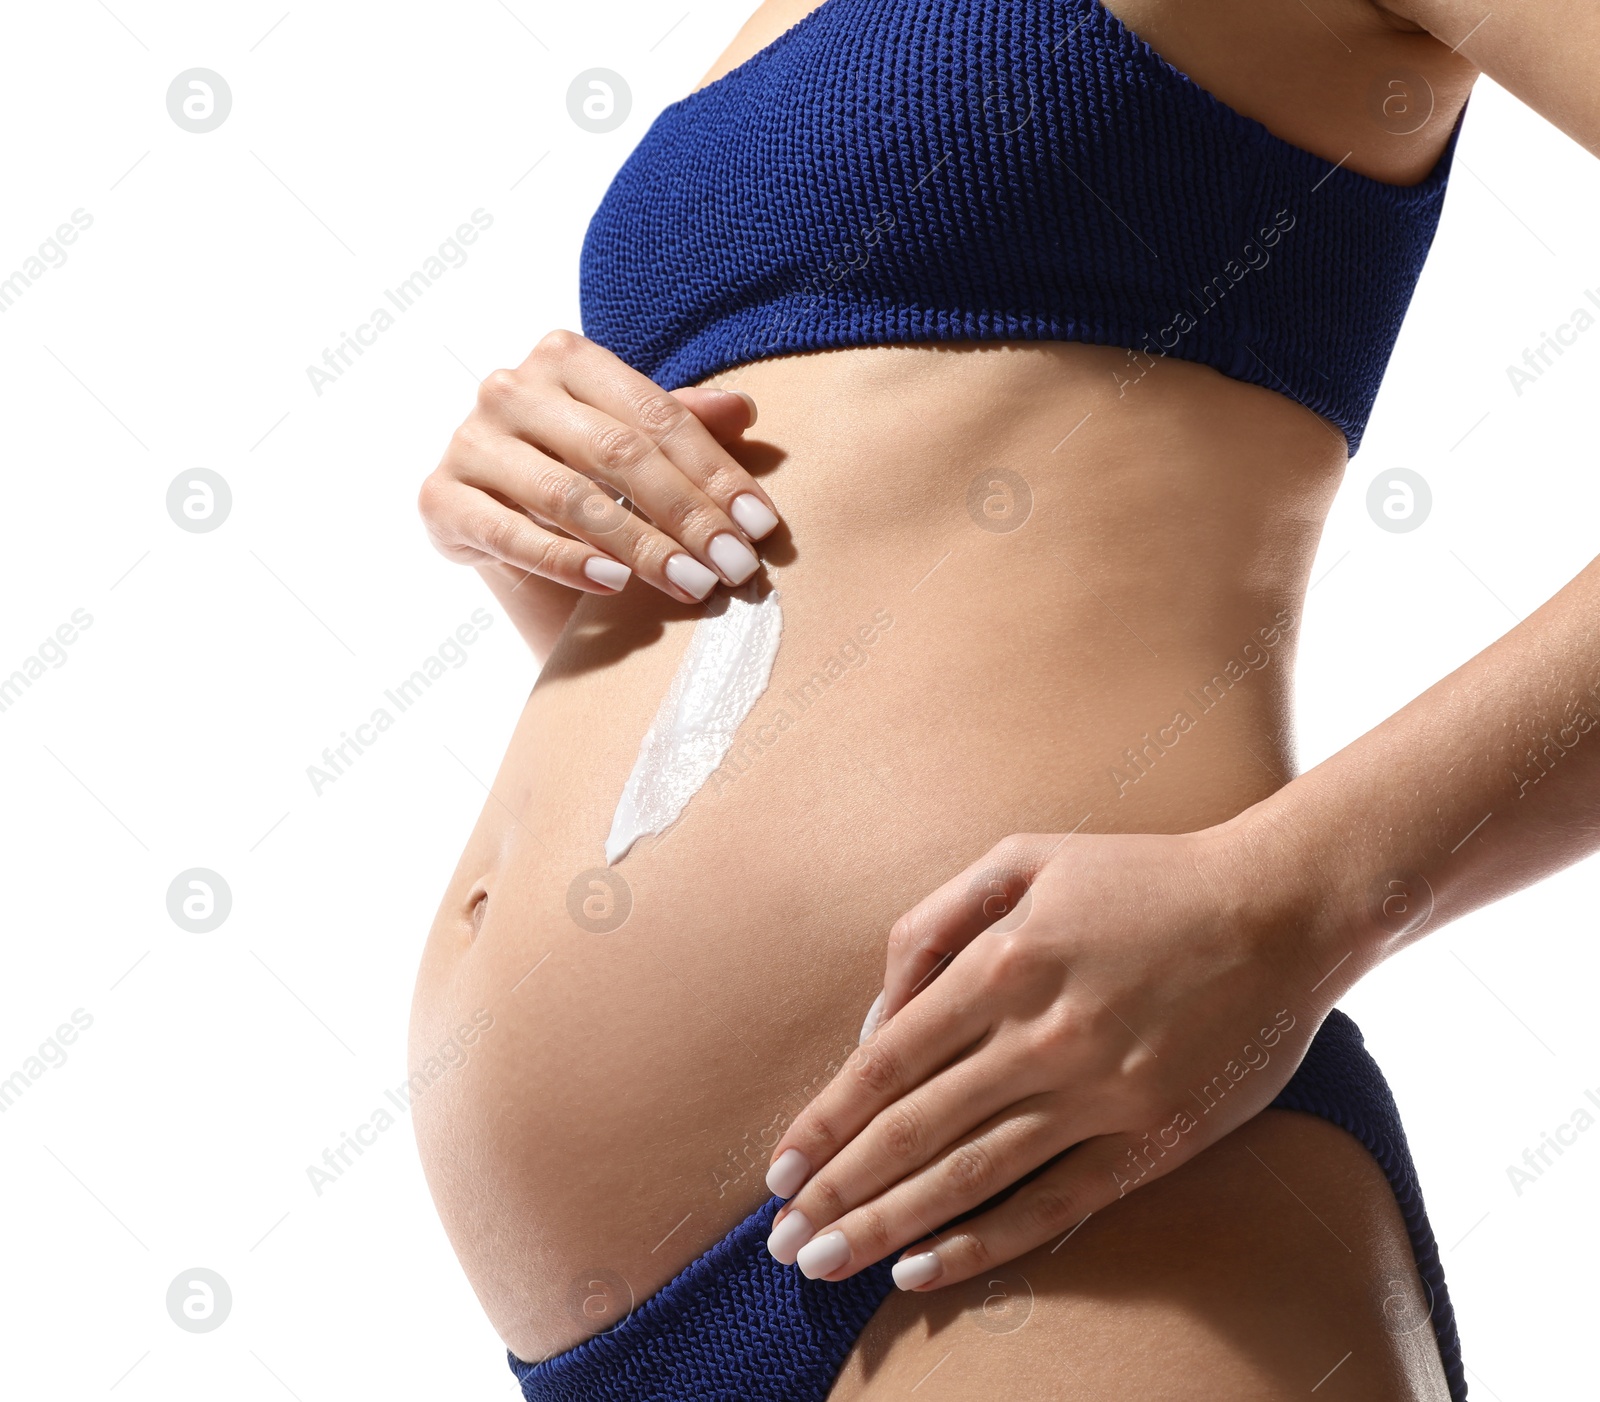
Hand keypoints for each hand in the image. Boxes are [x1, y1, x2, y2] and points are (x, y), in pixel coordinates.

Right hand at [418, 329, 779, 603]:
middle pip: (619, 454)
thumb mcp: (632, 444)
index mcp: (566, 356)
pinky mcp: (440, 497)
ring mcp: (471, 440)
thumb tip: (744, 409)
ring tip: (692, 584)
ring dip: (641, 546)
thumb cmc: (579, 473)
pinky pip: (509, 534)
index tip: (762, 527)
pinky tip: (615, 585)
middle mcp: (511, 387)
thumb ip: (682, 424)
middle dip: (688, 515)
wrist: (493, 519)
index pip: (657, 416)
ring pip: (570, 497)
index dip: (715, 472)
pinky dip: (566, 562)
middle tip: (735, 566)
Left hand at [762, 827, 1338, 1289]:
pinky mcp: (1151, 1138)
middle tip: (782, 1243)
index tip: (779, 1170)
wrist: (1280, 907)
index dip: (824, 1123)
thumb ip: (933, 925)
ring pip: (970, 1176)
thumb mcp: (1025, 857)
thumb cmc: (1141, 876)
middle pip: (913, 1130)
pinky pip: (1053, 1204)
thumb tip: (877, 1017)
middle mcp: (1042, 1035)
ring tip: (826, 1264)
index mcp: (1003, 962)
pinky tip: (923, 1270)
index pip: (885, 1064)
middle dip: (838, 1192)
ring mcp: (1099, 1094)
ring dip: (889, 1227)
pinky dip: (984, 1243)